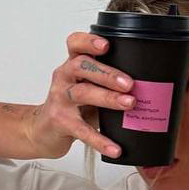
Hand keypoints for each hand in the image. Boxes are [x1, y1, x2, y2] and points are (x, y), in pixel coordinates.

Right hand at [23, 31, 136, 159]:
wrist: (43, 131)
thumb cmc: (71, 108)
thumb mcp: (86, 89)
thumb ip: (106, 84)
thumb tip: (145, 87)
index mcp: (72, 66)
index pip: (75, 44)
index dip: (89, 41)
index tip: (106, 45)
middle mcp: (64, 78)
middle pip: (82, 66)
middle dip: (108, 73)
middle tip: (129, 83)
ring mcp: (60, 99)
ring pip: (83, 93)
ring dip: (108, 98)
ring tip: (129, 104)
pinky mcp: (61, 122)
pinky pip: (82, 131)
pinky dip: (100, 140)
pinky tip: (115, 148)